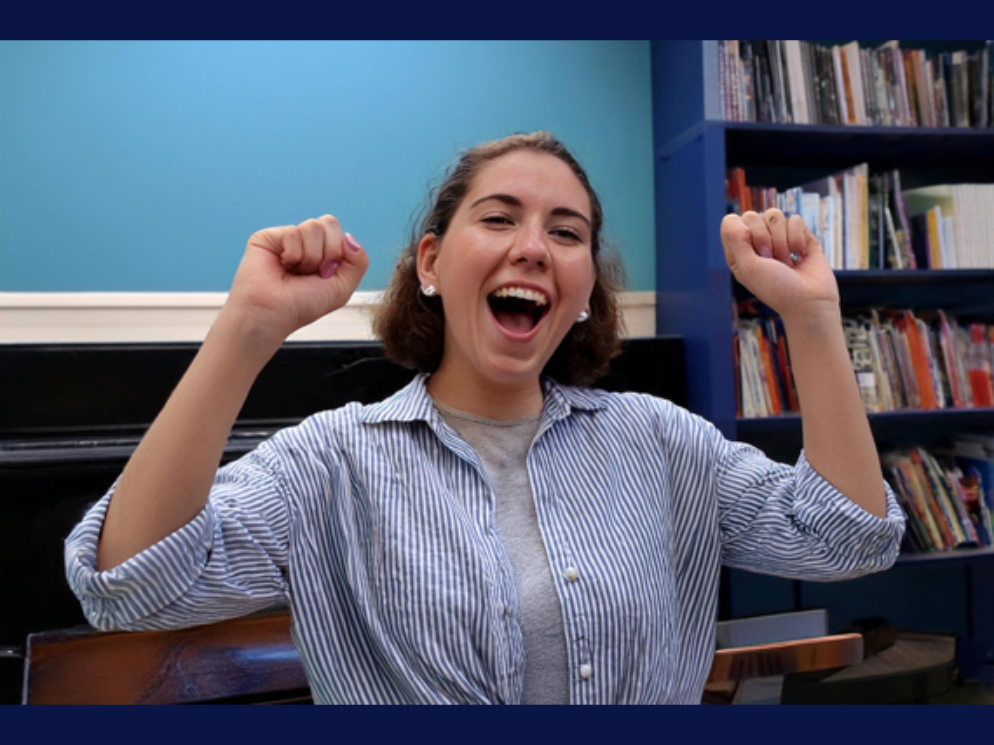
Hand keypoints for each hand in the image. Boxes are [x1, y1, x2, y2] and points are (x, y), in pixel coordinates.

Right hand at [224, 215, 368, 342]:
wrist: (274, 314)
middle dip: (328, 251)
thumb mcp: (342, 287)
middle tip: (314, 272)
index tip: (326, 275)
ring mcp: (287, 238)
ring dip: (310, 256)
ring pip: (313, 226)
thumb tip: (349, 236)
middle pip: (329, 222)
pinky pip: (292, 232)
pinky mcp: (268, 236)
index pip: (340, 233)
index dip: (338, 254)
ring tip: (296, 271)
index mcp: (323, 252)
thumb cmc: (304, 305)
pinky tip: (282, 265)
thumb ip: (358, 262)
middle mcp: (306, 243)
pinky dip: (293, 254)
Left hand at [721, 209, 839, 320]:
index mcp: (739, 250)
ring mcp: (779, 237)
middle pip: (753, 215)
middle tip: (771, 261)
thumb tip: (731, 217)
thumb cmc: (775, 288)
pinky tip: (800, 255)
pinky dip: (798, 239)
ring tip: (785, 261)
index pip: (732, 222)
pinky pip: (796, 220)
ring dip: (782, 241)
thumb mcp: (747, 267)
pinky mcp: (800, 235)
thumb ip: (735, 240)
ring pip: (775, 215)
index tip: (754, 254)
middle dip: (764, 238)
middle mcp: (757, 242)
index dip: (743, 233)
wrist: (808, 301)